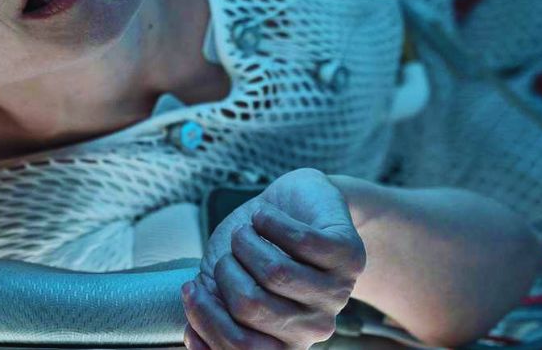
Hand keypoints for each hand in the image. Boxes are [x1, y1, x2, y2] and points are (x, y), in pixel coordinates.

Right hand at [181, 168, 366, 349]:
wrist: (293, 206)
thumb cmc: (255, 248)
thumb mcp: (224, 281)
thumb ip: (211, 311)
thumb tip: (193, 339)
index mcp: (284, 341)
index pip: (241, 348)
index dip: (206, 317)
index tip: (191, 287)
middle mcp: (315, 326)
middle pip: (251, 305)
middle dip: (225, 270)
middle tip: (228, 253)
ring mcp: (336, 293)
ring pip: (276, 272)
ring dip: (246, 242)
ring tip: (247, 231)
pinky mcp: (349, 257)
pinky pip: (301, 241)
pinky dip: (271, 221)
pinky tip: (265, 217)